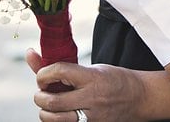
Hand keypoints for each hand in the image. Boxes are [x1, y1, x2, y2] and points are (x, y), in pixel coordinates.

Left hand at [26, 49, 145, 121]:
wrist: (139, 97)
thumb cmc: (113, 79)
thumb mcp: (91, 68)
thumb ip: (62, 67)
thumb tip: (30, 54)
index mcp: (92, 77)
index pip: (60, 71)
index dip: (43, 73)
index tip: (42, 76)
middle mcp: (92, 98)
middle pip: (52, 101)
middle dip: (40, 97)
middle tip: (42, 93)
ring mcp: (93, 117)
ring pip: (55, 119)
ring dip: (45, 112)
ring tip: (50, 105)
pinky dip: (57, 121)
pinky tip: (61, 114)